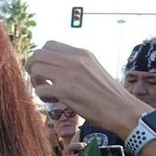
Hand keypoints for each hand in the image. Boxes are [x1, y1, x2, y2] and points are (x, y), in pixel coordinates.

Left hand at [27, 42, 146, 139]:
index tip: (44, 70)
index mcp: (82, 53)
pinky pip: (40, 90)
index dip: (40, 57)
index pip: (49, 45)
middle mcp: (75, 60)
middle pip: (38, 54)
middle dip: (32, 68)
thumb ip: (75, 64)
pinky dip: (42, 97)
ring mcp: (70, 74)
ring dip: (35, 82)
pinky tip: (53, 101)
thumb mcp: (93, 69)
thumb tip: (53, 65)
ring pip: (36, 69)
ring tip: (46, 92)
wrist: (123, 110)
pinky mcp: (67, 91)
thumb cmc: (107, 95)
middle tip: (39, 81)